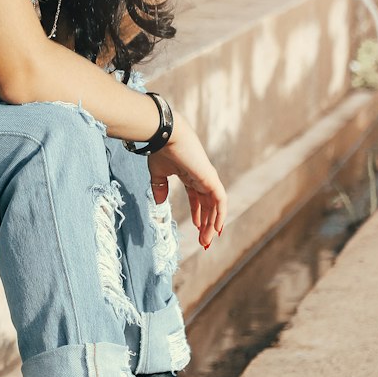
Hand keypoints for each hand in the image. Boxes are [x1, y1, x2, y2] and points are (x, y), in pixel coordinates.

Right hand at [147, 114, 225, 251]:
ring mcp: (207, 178)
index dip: (198, 215)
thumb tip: (161, 203)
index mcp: (190, 175)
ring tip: (207, 241)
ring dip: (211, 224)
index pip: (198, 199)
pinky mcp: (210, 178)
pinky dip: (220, 215)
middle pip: (208, 205)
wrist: (165, 134)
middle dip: (206, 224)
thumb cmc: (160, 149)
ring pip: (215, 206)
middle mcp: (201, 178)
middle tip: (204, 242)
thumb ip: (160, 187)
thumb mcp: (158, 173)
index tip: (197, 229)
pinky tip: (216, 228)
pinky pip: (220, 200)